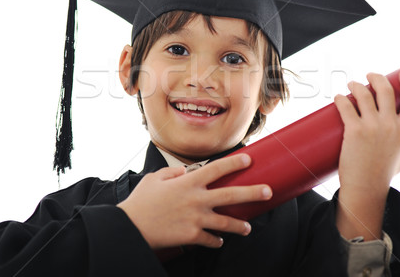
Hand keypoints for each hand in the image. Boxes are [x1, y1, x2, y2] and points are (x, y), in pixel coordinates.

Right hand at [116, 154, 271, 249]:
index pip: (217, 169)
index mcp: (187, 182)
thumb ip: (172, 172)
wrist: (131, 227)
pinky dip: (216, 240)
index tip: (248, 159)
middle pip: (231, 194)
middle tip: (268, 191)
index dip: (234, 163)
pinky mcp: (192, 236)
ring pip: (226, 222)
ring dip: (239, 225)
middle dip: (253, 192)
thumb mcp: (154, 179)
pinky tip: (220, 240)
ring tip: (248, 227)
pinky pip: (211, 239)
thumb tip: (184, 170)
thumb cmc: (141, 202)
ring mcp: (196, 219)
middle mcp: (196, 199)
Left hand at [333, 70, 399, 239]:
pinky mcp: (354, 131)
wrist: (366, 187)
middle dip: (376, 77)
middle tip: (369, 76)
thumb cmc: (386, 171)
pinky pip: (346, 107)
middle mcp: (390, 125)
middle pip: (385, 90)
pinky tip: (339, 96)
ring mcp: (372, 127)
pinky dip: (341, 99)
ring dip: (356, 85)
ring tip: (352, 84)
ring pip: (364, 95)